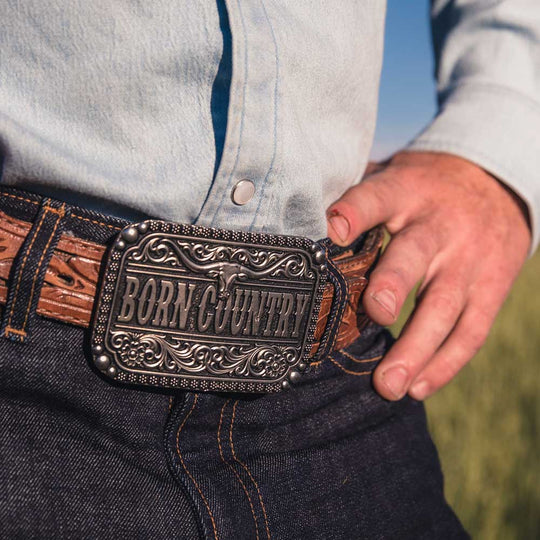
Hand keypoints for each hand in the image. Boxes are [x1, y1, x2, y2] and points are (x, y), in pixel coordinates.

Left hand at [326, 151, 530, 400]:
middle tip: (375, 313)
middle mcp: (438, 226)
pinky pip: (472, 330)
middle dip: (393, 284)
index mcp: (404, 192)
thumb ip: (356, 196)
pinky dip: (446, 363)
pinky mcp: (492, 288)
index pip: (376, 198)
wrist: (497, 184)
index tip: (331, 231)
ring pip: (445, 305)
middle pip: (414, 255)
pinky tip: (418, 387)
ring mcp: (468, 260)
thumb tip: (298, 221)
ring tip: (388, 386)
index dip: (353, 213)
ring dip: (417, 349)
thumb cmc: (424, 189)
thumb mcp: (393, 175)